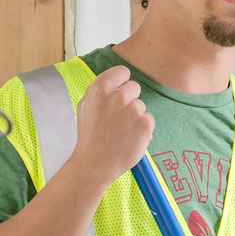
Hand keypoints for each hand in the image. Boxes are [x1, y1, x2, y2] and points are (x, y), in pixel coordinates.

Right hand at [71, 65, 154, 185]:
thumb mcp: (86, 105)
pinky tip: (129, 138)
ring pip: (141, 105)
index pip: (123, 71)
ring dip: (134, 116)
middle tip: (116, 117)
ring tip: (120, 131)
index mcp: (100, 87)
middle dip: (128, 99)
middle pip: (134, 87)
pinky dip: (141, 129)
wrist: (95, 163)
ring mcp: (133, 110)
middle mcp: (118, 96)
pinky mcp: (145, 124)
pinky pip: (148, 119)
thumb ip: (101, 89)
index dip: (120, 83)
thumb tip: (117, 80)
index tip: (117, 93)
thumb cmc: (90, 134)